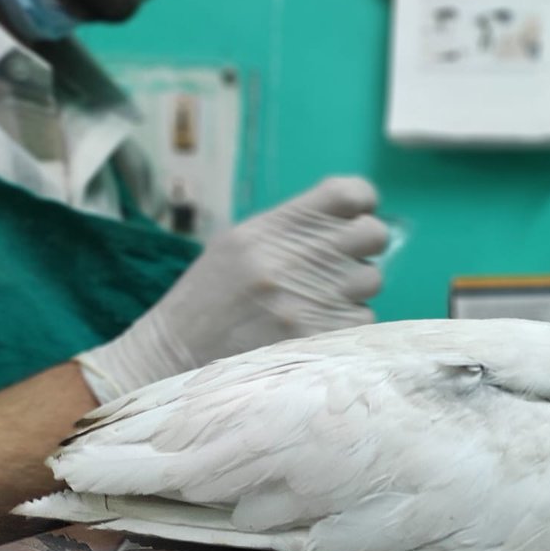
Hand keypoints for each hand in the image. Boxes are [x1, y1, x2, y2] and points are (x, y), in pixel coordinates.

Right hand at [77, 176, 388, 402]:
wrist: (176, 356)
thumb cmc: (212, 298)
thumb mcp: (240, 246)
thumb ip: (294, 231)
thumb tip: (350, 225)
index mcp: (274, 227)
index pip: (349, 194)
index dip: (362, 204)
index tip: (354, 220)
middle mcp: (297, 257)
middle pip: (373, 235)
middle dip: (363, 249)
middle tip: (340, 267)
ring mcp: (312, 300)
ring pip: (371, 282)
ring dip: (352, 292)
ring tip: (314, 304)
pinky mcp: (322, 338)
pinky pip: (362, 322)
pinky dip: (344, 327)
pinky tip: (312, 332)